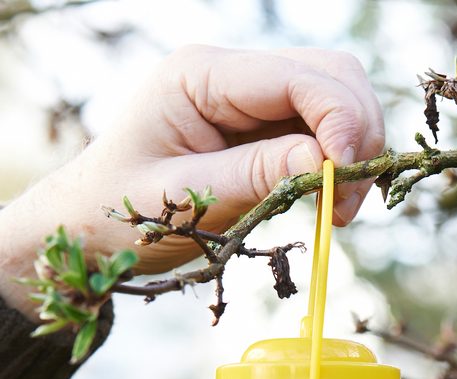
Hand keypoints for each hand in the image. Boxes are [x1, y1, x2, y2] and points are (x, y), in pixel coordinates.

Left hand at [0, 44, 384, 314]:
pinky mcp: (268, 126)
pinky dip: (342, 165)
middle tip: (345, 202)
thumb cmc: (122, 211)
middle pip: (333, 77)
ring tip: (336, 209)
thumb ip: (255, 174)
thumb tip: (324, 162)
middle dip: (357, 136)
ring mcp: (254, 97)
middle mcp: (234, 74)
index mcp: (202, 75)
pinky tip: (326, 200)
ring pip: (340, 100)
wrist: (93, 223)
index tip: (344, 180)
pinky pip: (326, 130)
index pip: (299, 78)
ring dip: (356, 153)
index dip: (339, 122)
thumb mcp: (185, 198)